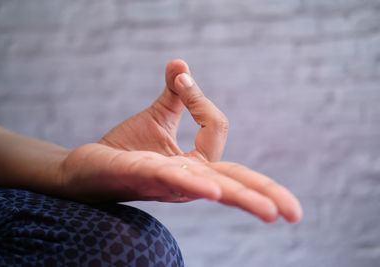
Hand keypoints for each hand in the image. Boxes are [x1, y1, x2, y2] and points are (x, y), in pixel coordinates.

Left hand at [59, 59, 302, 222]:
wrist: (88, 165)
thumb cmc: (126, 148)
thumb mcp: (156, 118)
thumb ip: (175, 95)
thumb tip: (179, 62)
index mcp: (194, 165)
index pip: (217, 131)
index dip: (202, 100)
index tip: (180, 81)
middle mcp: (188, 180)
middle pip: (235, 184)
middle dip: (266, 195)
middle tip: (294, 214)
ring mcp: (168, 183)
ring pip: (212, 188)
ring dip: (242, 197)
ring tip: (271, 212)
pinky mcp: (143, 177)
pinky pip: (173, 181)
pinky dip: (193, 183)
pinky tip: (212, 190)